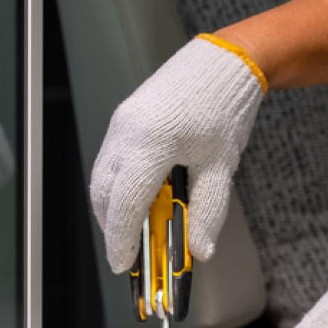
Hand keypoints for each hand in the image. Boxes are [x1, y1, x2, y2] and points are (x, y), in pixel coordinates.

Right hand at [88, 35, 265, 273]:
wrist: (224, 61)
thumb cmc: (224, 111)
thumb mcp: (220, 168)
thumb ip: (207, 213)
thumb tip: (200, 252)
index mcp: (152, 143)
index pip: (125, 204)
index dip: (120, 240)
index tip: (124, 266)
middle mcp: (127, 131)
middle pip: (104, 194)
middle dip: (113, 228)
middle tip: (131, 254)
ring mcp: (121, 122)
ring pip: (102, 177)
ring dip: (113, 207)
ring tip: (138, 228)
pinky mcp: (123, 117)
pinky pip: (110, 160)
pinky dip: (118, 186)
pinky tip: (140, 198)